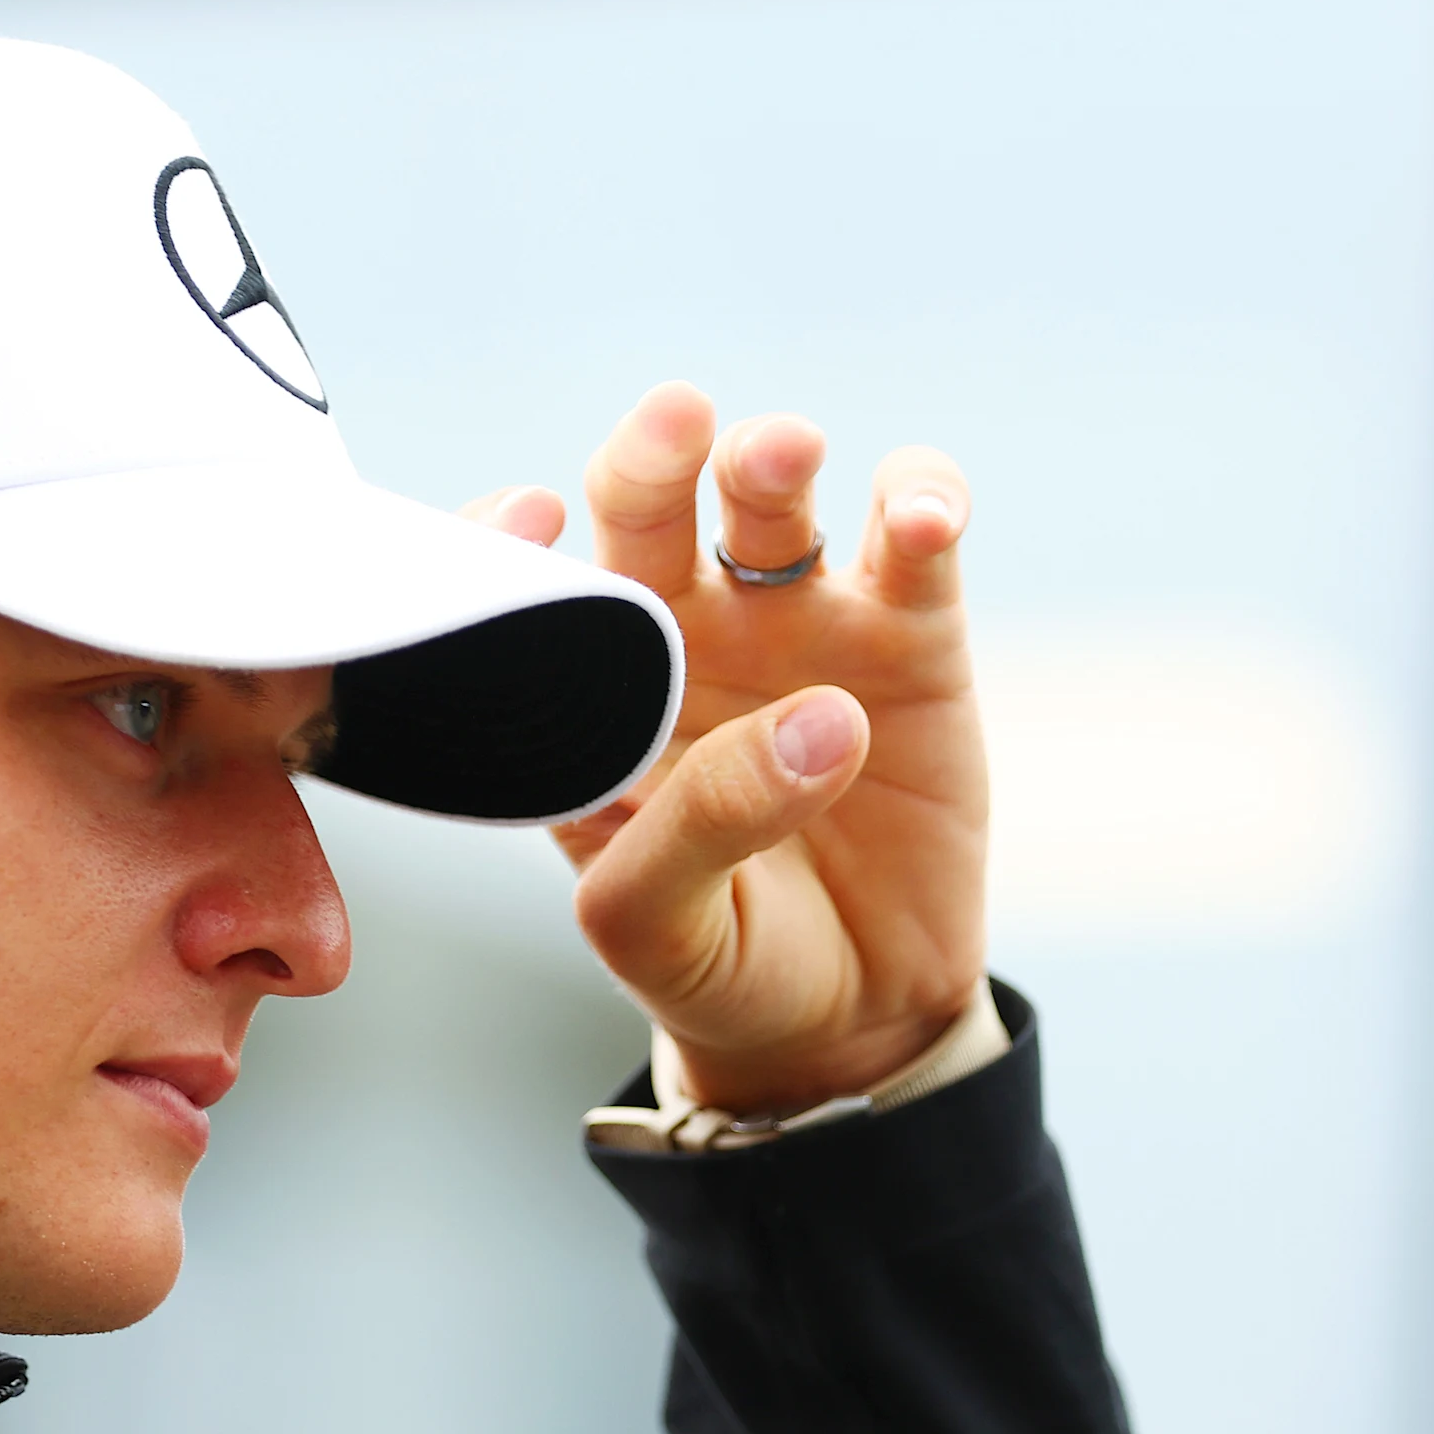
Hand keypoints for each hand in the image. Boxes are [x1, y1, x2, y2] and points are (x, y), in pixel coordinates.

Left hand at [463, 381, 986, 1113]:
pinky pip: (914, 538)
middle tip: (674, 419)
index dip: (510, 535)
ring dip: (771, 457)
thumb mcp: (656, 925)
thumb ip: (699, 826)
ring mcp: (793, 623)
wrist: (845, 1014)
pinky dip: (922, 502)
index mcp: (583, 692)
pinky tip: (922, 518)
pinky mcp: (908, 634)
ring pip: (772, 500)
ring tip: (781, 456)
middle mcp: (678, 635)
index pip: (525, 586)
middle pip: (647, 508)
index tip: (528, 514)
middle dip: (651, 455)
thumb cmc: (713, 961)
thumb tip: (815, 720)